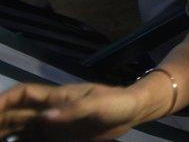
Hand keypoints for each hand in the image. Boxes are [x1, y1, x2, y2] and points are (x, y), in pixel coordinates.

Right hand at [0, 83, 143, 140]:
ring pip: (21, 128)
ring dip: (7, 133)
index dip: (3, 100)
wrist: (134, 111)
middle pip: (15, 113)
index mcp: (56, 97)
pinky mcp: (61, 136)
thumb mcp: (98, 105)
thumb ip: (74, 110)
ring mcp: (54, 123)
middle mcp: (50, 109)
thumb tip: (45, 118)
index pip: (22, 94)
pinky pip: (34, 139)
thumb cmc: (117, 102)